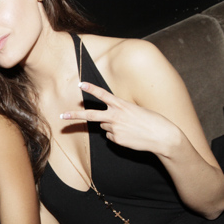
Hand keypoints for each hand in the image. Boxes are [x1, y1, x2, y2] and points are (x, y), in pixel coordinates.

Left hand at [61, 82, 179, 155]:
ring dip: (111, 126)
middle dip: (75, 115)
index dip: (91, 89)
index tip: (80, 84)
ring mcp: (115, 128)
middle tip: (62, 115)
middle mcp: (116, 116)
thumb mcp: (135, 110)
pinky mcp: (116, 139)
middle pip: (91, 115)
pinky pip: (110, 136)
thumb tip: (105, 123)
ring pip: (104, 126)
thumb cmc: (151, 121)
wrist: (162, 136)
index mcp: (122, 105)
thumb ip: (119, 112)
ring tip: (128, 128)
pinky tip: (129, 136)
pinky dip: (117, 136)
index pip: (103, 95)